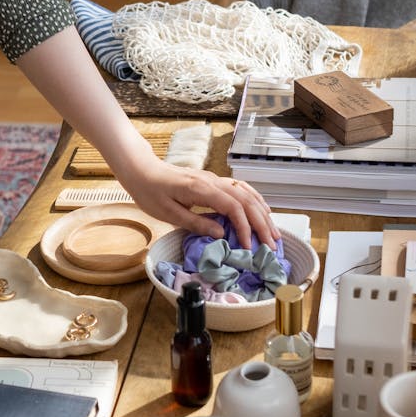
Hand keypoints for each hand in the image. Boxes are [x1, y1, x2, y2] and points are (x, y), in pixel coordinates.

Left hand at [116, 159, 277, 249]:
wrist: (142, 170)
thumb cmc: (150, 192)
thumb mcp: (168, 213)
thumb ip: (195, 222)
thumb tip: (221, 234)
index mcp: (201, 189)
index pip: (233, 207)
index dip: (245, 228)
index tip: (249, 246)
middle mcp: (212, 181)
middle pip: (246, 201)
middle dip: (261, 223)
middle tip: (271, 245)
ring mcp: (215, 179)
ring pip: (247, 194)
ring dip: (262, 213)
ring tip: (273, 232)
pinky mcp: (214, 181)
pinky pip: (241, 188)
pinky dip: (255, 199)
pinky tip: (262, 211)